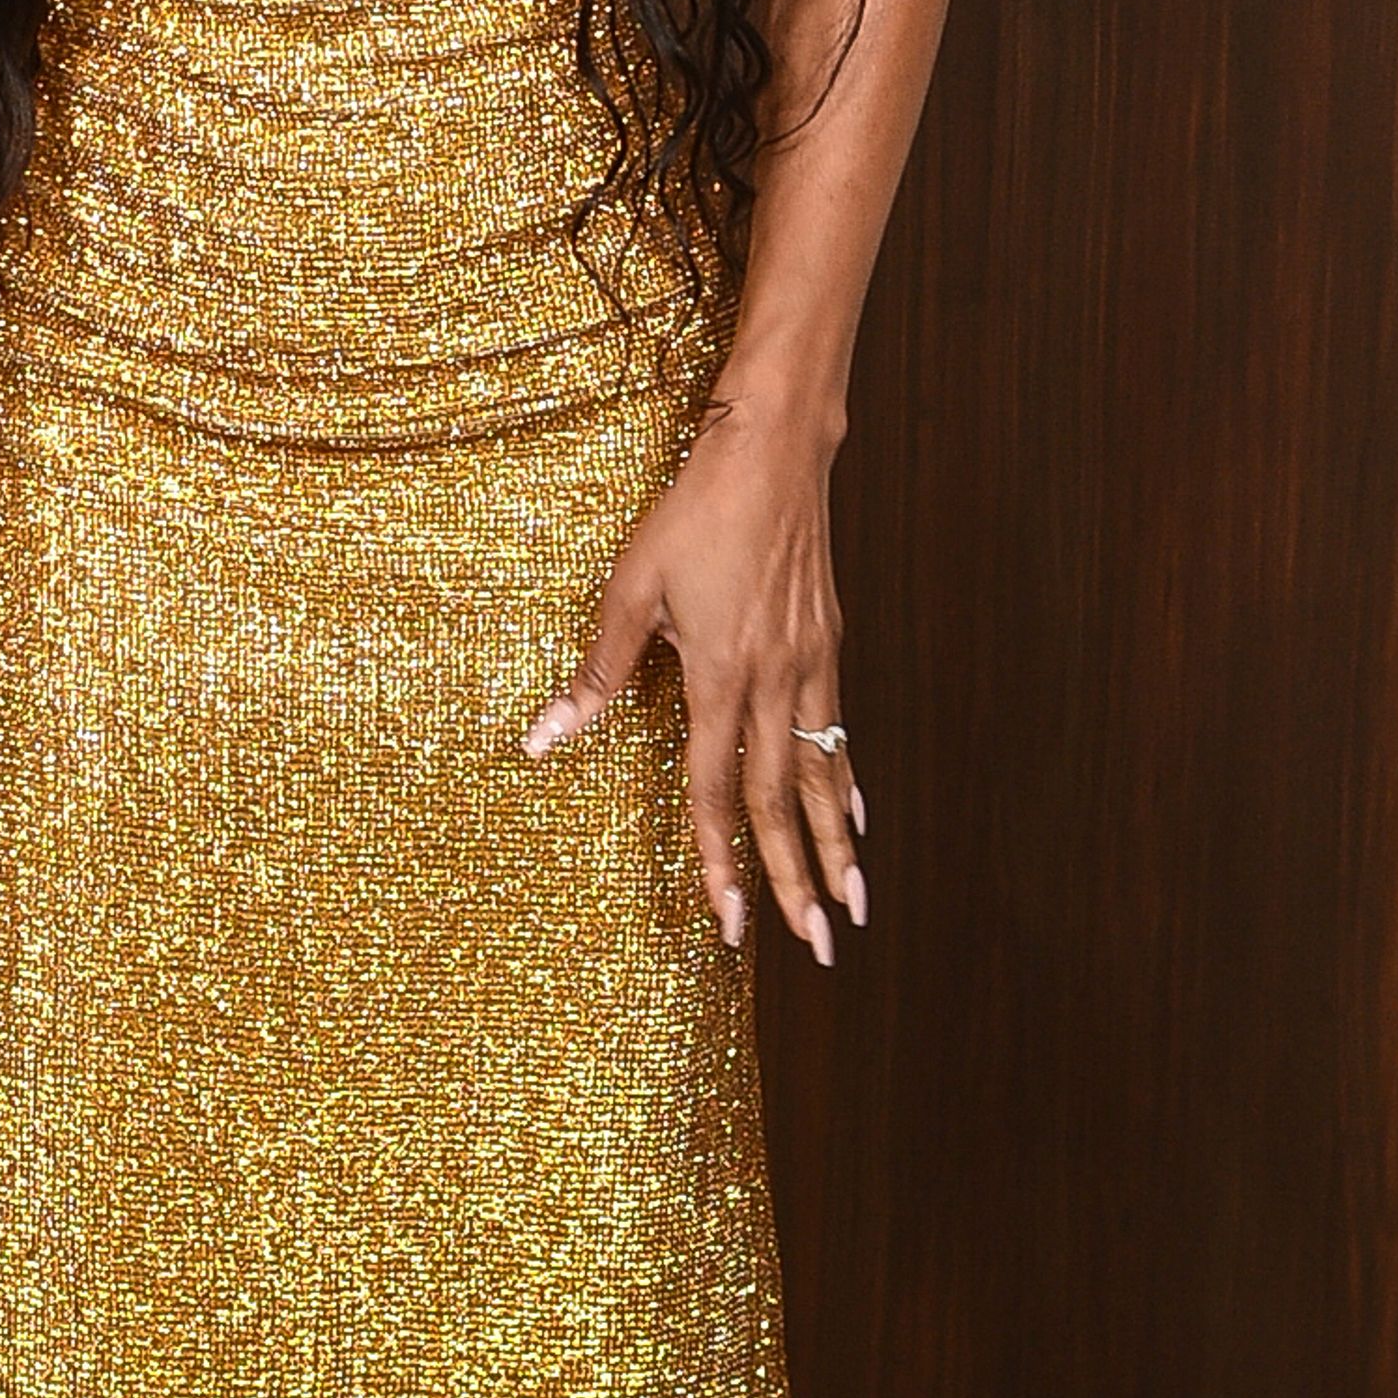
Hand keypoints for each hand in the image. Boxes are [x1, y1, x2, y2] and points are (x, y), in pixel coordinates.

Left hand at [519, 395, 871, 965]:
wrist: (772, 452)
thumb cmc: (693, 513)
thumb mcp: (630, 588)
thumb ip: (597, 673)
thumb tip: (542, 739)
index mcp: (720, 675)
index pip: (716, 791)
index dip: (720, 861)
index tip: (729, 922)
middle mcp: (774, 681)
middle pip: (783, 801)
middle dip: (796, 880)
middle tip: (818, 945)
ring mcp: (810, 663)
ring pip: (822, 773)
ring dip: (836, 846)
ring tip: (853, 905)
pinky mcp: (827, 642)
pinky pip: (838, 727)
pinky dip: (845, 777)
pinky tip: (855, 814)